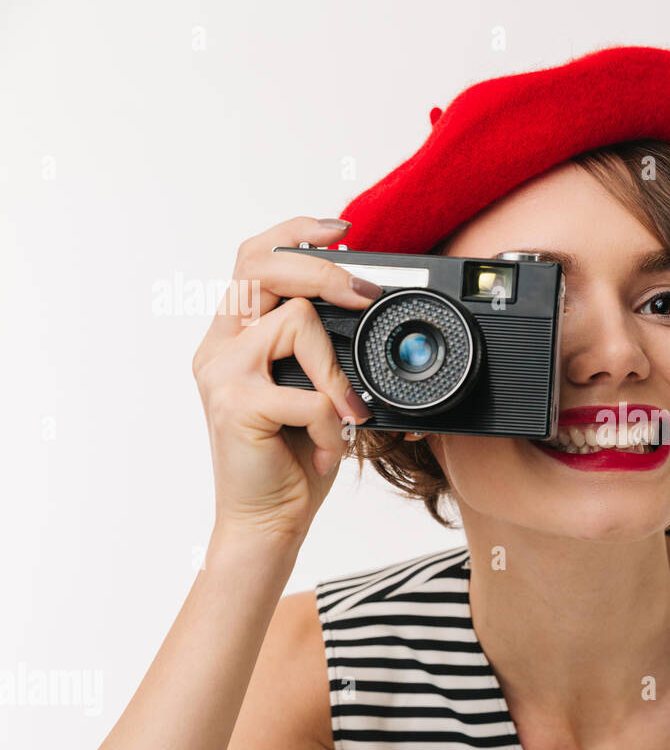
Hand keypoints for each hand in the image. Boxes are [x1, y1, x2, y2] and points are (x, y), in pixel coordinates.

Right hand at [191, 216, 382, 546]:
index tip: (339, 229)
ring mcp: (223, 372)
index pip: (256, 259)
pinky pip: (309, 392)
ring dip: (336, 375)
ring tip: (340, 418)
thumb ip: (324, 354)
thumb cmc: (293, 460)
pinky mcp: (235, 404)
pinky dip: (331, 423)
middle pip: (264, 267)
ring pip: (297, 323)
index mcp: (238, 337)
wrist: (266, 521)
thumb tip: (368, 315)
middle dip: (323, 271)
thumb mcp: (317, 395)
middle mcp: (222, 346)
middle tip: (365, 294)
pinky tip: (322, 450)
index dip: (294, 233)